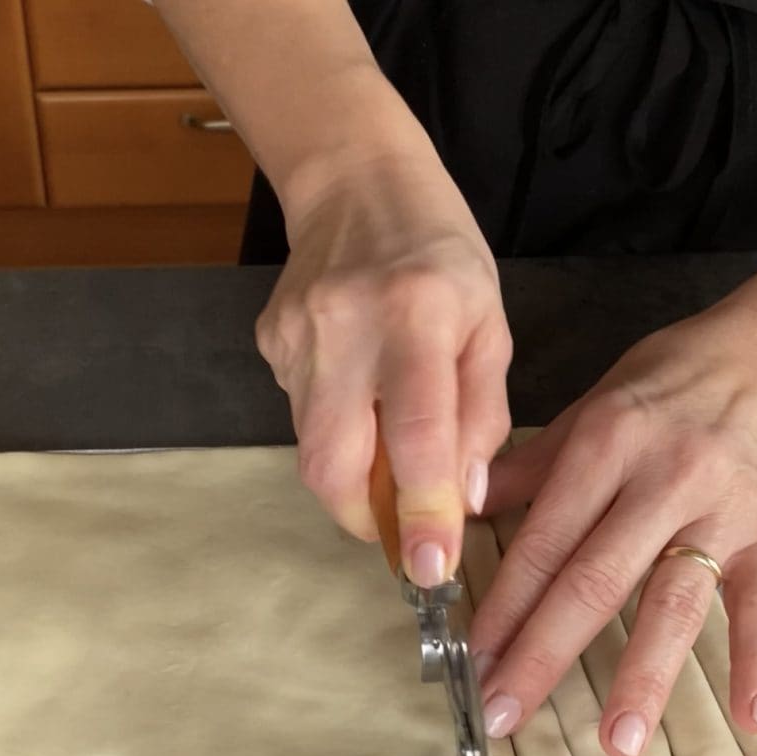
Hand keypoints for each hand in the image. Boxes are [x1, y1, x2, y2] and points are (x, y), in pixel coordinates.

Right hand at [256, 150, 512, 585]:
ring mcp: (294, 336)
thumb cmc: (441, 254)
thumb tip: (461, 501)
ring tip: (383, 434)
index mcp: (419, 316)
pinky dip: (335, 426)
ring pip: (312, 449)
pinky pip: (300, 416)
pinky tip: (354, 385)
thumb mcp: (488, 326)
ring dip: (354, 470)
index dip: (422, 512)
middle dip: (365, 519)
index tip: (431, 571)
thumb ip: (481, 416)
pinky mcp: (268, 342)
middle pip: (332, 465)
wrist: (355, 183)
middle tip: (398, 525)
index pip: (417, 435)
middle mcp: (345, 327)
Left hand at [469, 302, 756, 755]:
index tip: (474, 659)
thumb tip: (458, 507)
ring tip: (615, 740)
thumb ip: (524, 466)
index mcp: (603, 448)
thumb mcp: (583, 409)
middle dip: (544, 654)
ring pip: (675, 603)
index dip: (505, 606)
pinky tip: (750, 717)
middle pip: (595, 582)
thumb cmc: (659, 386)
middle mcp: (660, 483)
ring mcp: (719, 514)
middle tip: (506, 713)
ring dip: (644, 676)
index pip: (543, 543)